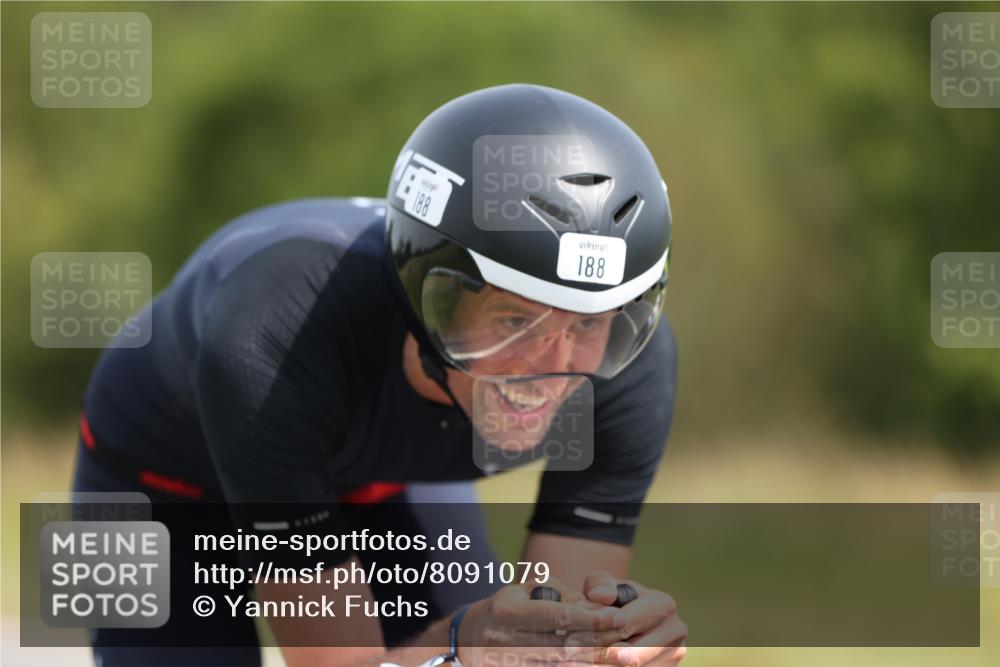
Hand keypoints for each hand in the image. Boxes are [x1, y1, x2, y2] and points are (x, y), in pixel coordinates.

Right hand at [457, 576, 630, 666]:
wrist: (468, 639)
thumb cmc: (506, 608)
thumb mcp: (525, 591)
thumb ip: (558, 594)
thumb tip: (592, 605)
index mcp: (508, 610)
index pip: (558, 616)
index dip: (591, 619)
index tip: (618, 617)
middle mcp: (505, 640)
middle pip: (562, 646)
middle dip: (598, 643)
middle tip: (626, 638)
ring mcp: (507, 663)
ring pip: (559, 665)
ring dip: (592, 661)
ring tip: (619, 653)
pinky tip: (594, 664)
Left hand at [564, 572, 686, 666]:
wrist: (630, 619)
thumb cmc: (612, 600)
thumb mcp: (605, 585)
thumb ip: (601, 586)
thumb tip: (599, 596)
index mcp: (663, 605)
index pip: (624, 624)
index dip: (593, 632)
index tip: (568, 641)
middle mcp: (675, 631)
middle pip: (630, 653)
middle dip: (595, 656)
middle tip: (568, 657)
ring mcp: (674, 655)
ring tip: (572, 665)